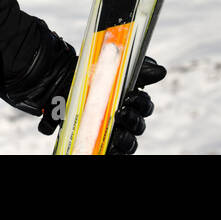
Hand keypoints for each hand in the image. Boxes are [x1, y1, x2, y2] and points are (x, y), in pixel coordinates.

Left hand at [36, 53, 166, 153]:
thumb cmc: (88, 75)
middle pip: (139, 127)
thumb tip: (161, 71)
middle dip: (133, 121)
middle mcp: (123, 118)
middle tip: (120, 113)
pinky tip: (109, 147)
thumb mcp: (113, 68)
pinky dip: (113, 151)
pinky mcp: (97, 141)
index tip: (130, 97)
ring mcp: (110, 131)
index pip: (145, 107)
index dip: (142, 104)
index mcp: (130, 100)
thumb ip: (138, 69)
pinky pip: (111, 152)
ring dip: (126, 139)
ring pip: (129, 143)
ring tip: (116, 133)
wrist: (60, 81)